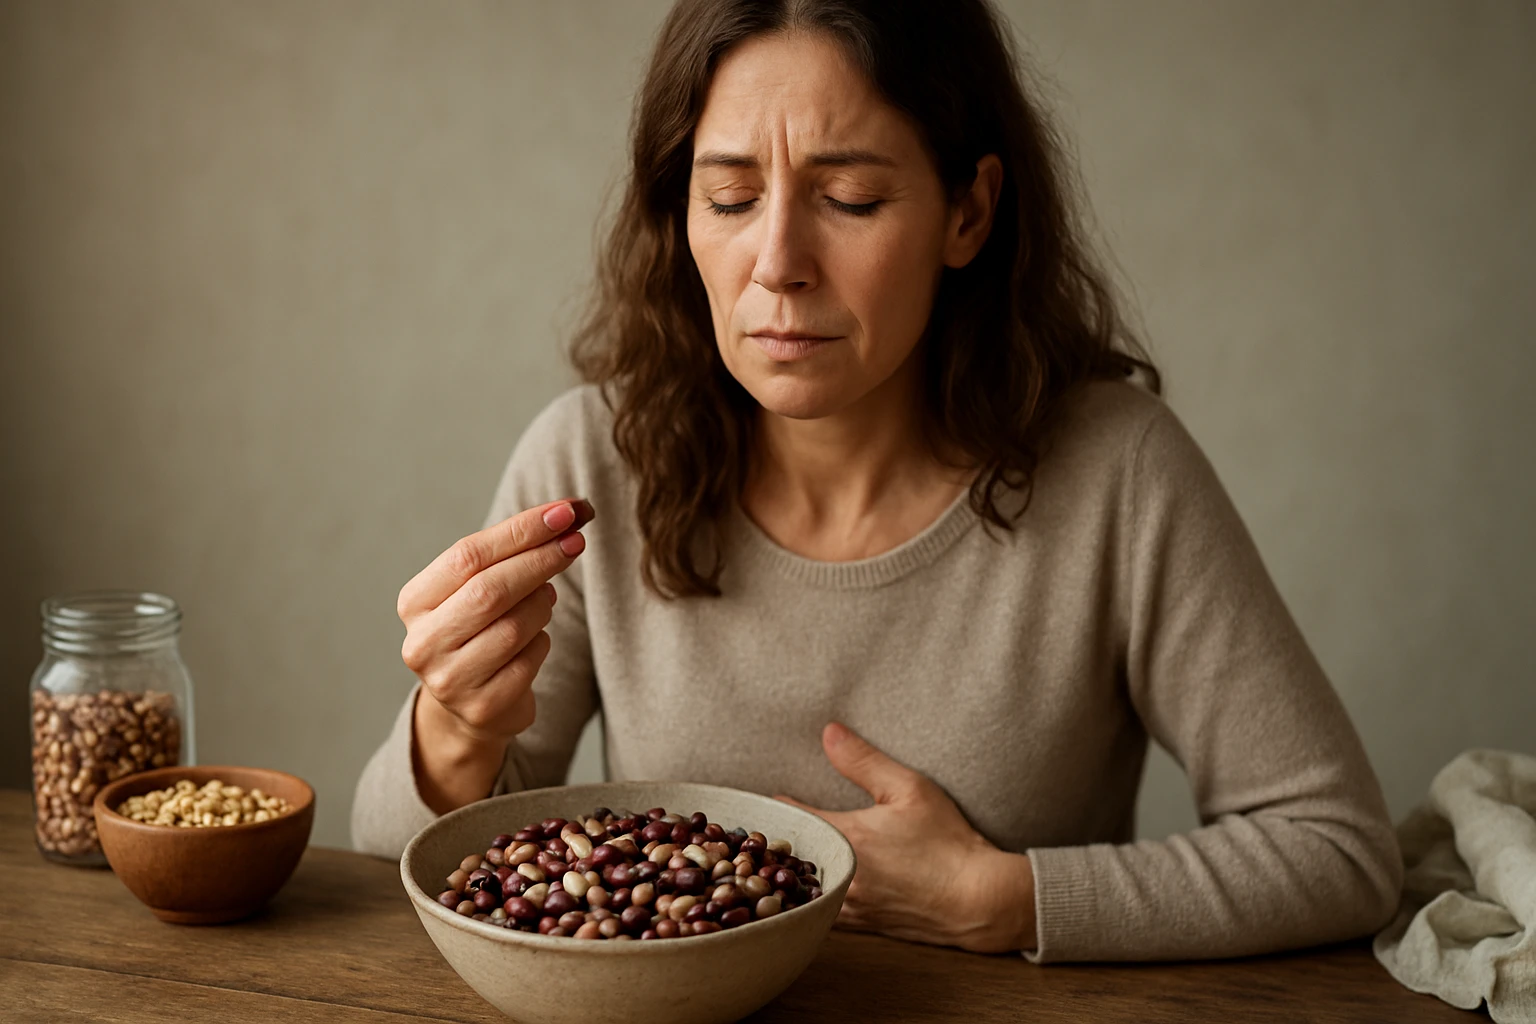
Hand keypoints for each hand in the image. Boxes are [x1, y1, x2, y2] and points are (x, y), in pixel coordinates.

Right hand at [398, 498, 592, 811]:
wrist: (470, 703)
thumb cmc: (479, 628)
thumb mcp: (478, 587)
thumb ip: (510, 551)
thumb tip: (568, 513)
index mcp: (414, 602)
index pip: (467, 555)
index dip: (520, 530)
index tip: (566, 511)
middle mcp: (423, 642)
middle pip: (489, 590)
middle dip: (540, 559)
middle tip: (576, 540)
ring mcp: (449, 679)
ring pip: (513, 627)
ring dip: (542, 605)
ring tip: (546, 597)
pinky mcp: (482, 707)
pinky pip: (529, 661)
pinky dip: (542, 641)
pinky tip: (536, 638)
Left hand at [777, 723, 1036, 953]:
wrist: (979, 900)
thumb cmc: (949, 842)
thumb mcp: (910, 789)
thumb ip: (864, 761)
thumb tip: (828, 733)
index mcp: (849, 840)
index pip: (794, 820)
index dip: (778, 808)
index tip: (769, 798)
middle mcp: (843, 877)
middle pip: (791, 860)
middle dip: (778, 844)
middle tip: (765, 831)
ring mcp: (852, 908)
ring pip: (805, 890)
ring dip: (796, 873)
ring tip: (785, 858)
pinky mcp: (865, 926)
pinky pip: (825, 912)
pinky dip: (816, 897)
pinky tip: (819, 886)